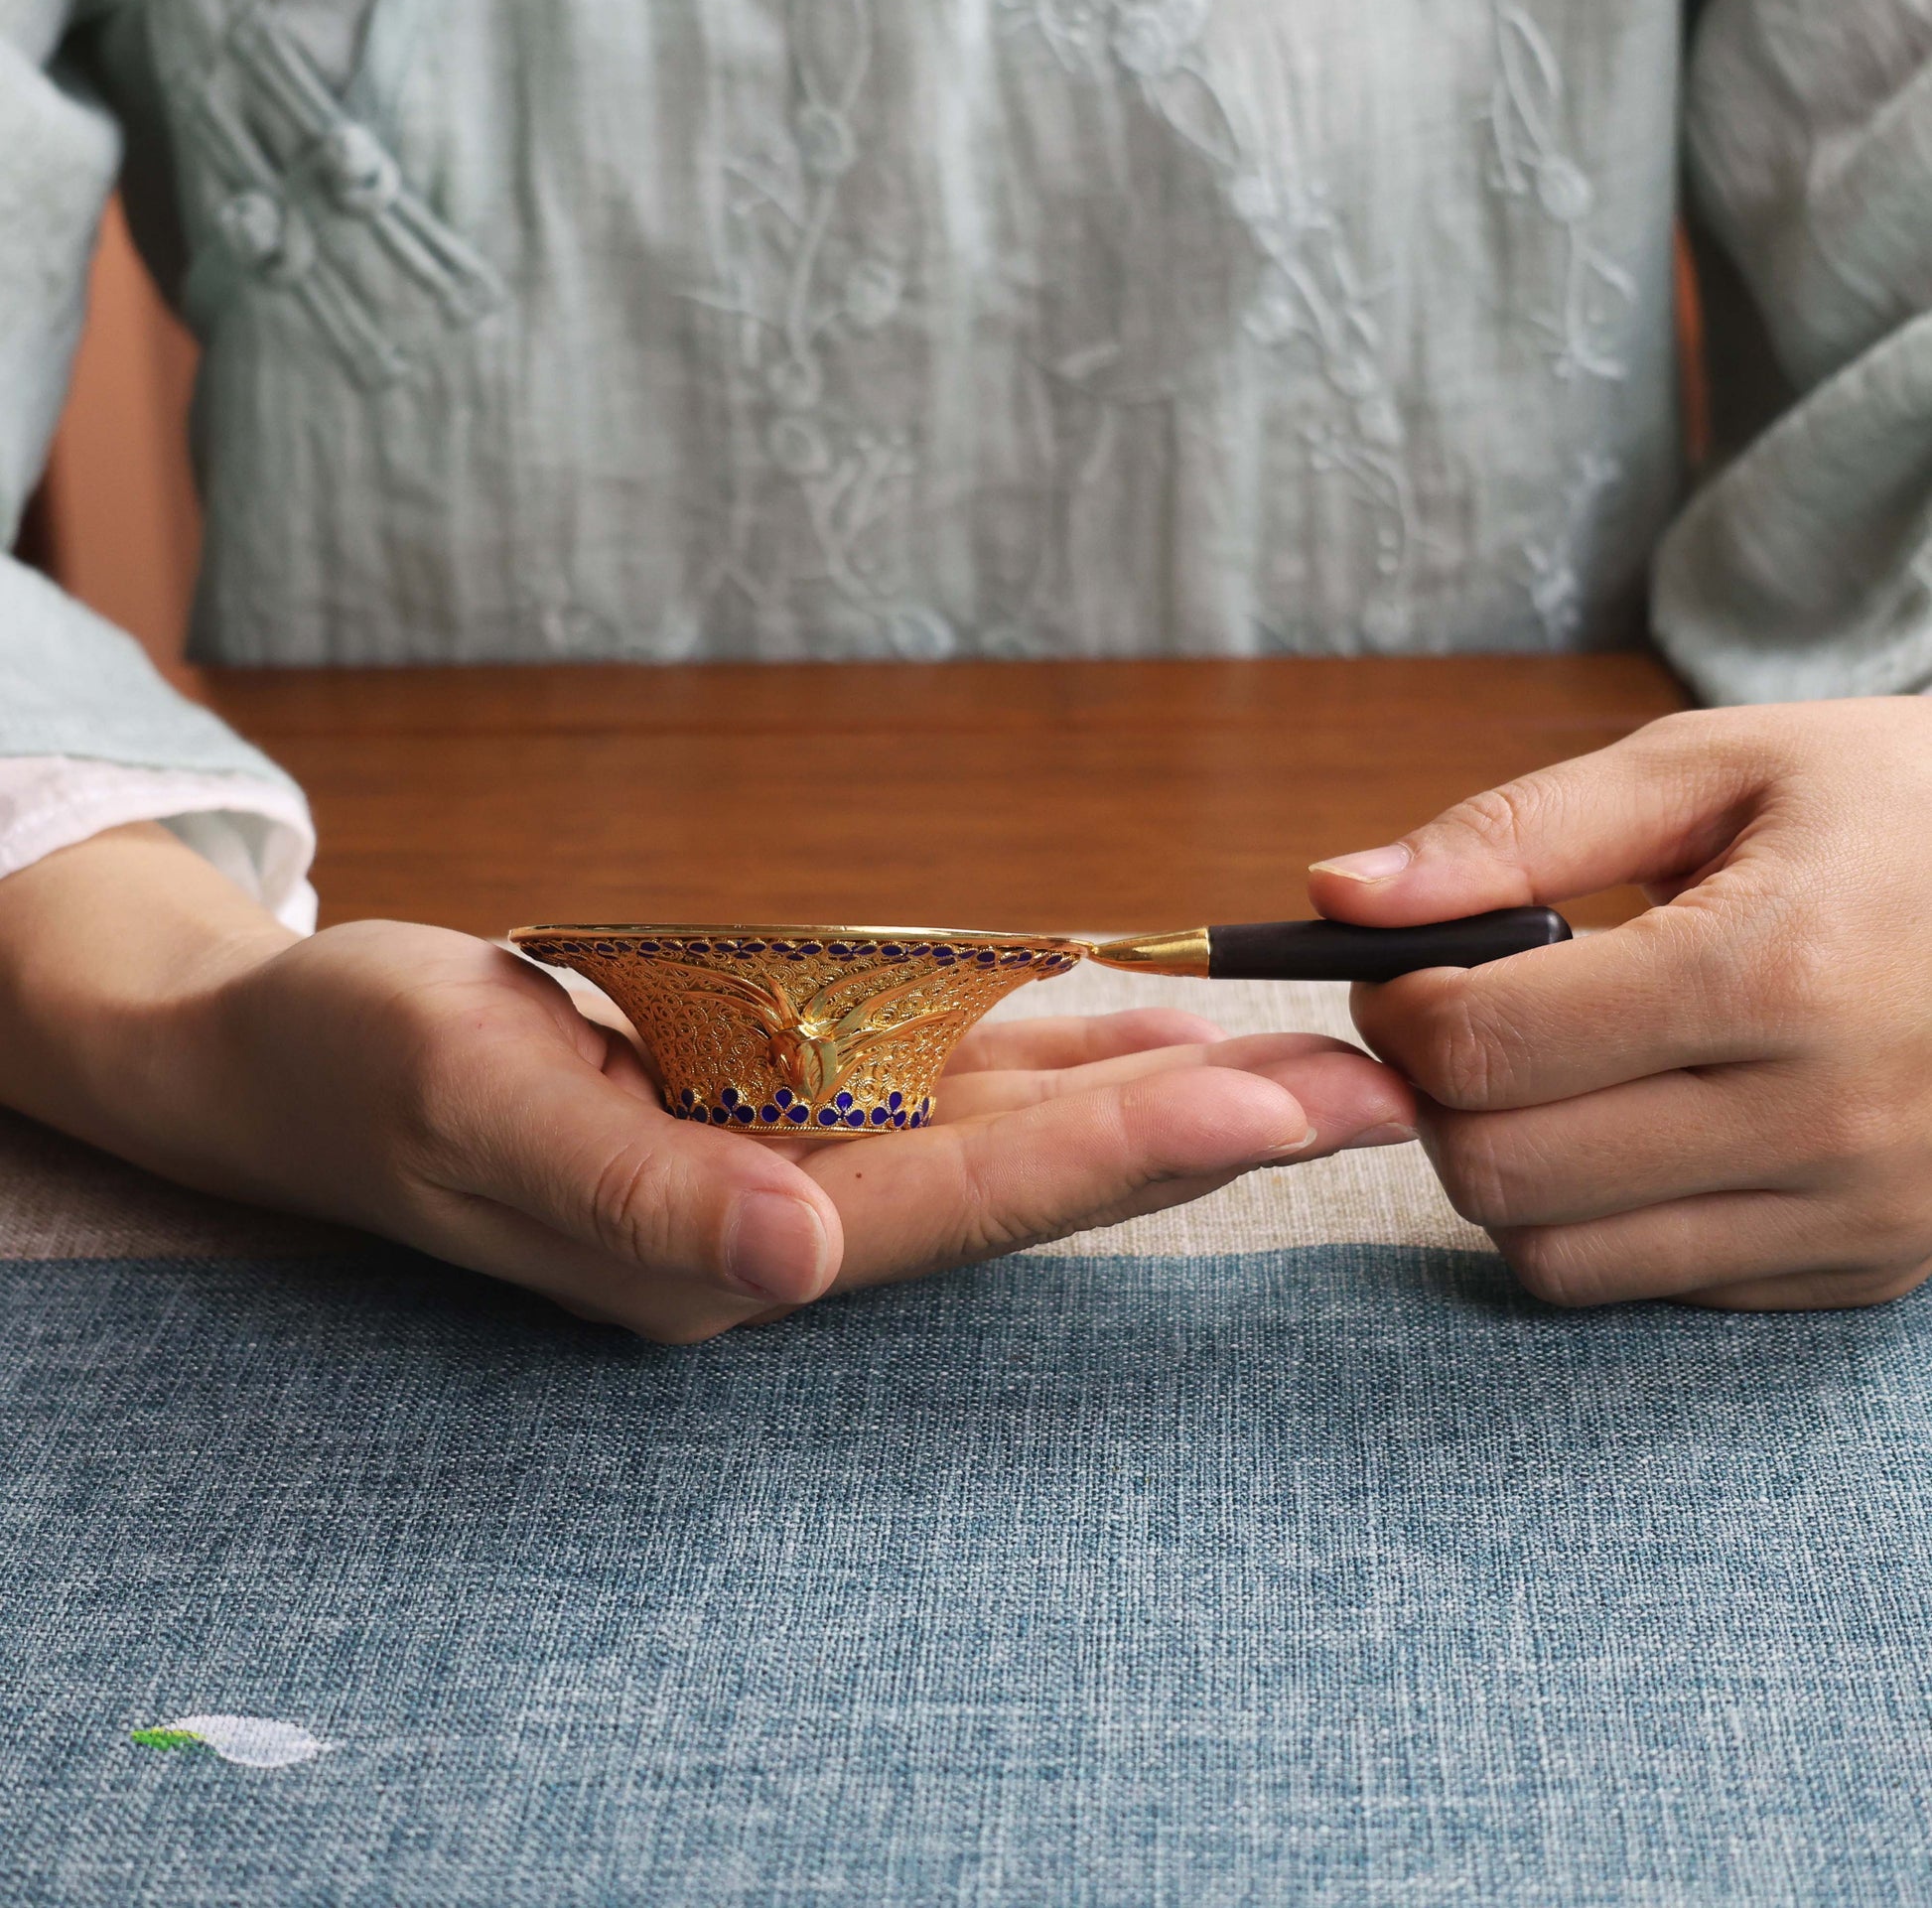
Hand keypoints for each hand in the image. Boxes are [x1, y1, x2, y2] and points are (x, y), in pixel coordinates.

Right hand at [0, 827, 1413, 1343]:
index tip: (1272, 1106)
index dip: (1118, 1153)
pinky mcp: (780, 1099)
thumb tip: (796, 1266)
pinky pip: (945, 1071)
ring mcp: (794, 1159)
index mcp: (731, 1251)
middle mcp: (793, 1219)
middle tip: (1379, 1090)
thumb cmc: (371, 1072)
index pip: (961, 1201)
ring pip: (1014, 1120)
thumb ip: (636, 1204)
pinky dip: (1059, 1044)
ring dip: (1163, 1084)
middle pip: (1031, 1171)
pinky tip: (1160, 1016)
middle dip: (1204, 1129)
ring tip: (1320, 1057)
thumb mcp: (472, 1113)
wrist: (304, 1061)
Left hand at [1307, 697, 1931, 1311]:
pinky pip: (1649, 1286)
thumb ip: (1515, 831)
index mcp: (1775, 971)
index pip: (1481, 1048)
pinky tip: (1636, 1125)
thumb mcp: (1717, 767)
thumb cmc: (1898, 811)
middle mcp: (1821, 1121)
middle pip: (1498, 1171)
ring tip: (1545, 1075)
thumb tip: (1339, 893)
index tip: (1404, 969)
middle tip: (1458, 1024)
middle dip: (1433, 1096)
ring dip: (1502, 1170)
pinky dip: (1597, 1219)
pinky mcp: (1862, 1270)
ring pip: (1555, 1258)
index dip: (1395, 1007)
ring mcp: (1852, 1215)